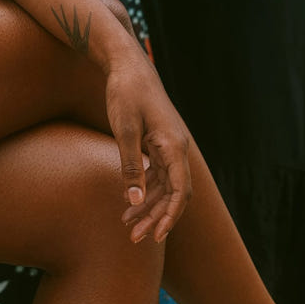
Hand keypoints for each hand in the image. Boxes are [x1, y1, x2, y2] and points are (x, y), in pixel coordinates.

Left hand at [103, 52, 191, 244]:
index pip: (180, 191)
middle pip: (173, 193)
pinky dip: (147, 190)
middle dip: (156, 217)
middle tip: (134, 238)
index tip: (156, 236)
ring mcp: (169, 146)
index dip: (170, 217)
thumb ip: (130, 165)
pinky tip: (130, 202)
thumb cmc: (126, 93)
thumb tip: (134, 200)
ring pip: (166, 186)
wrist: (128, 65)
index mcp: (173, 145)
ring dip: (150, 206)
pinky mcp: (160, 143)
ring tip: (128, 226)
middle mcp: (177, 148)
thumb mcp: (124, 129)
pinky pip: (158, 174)